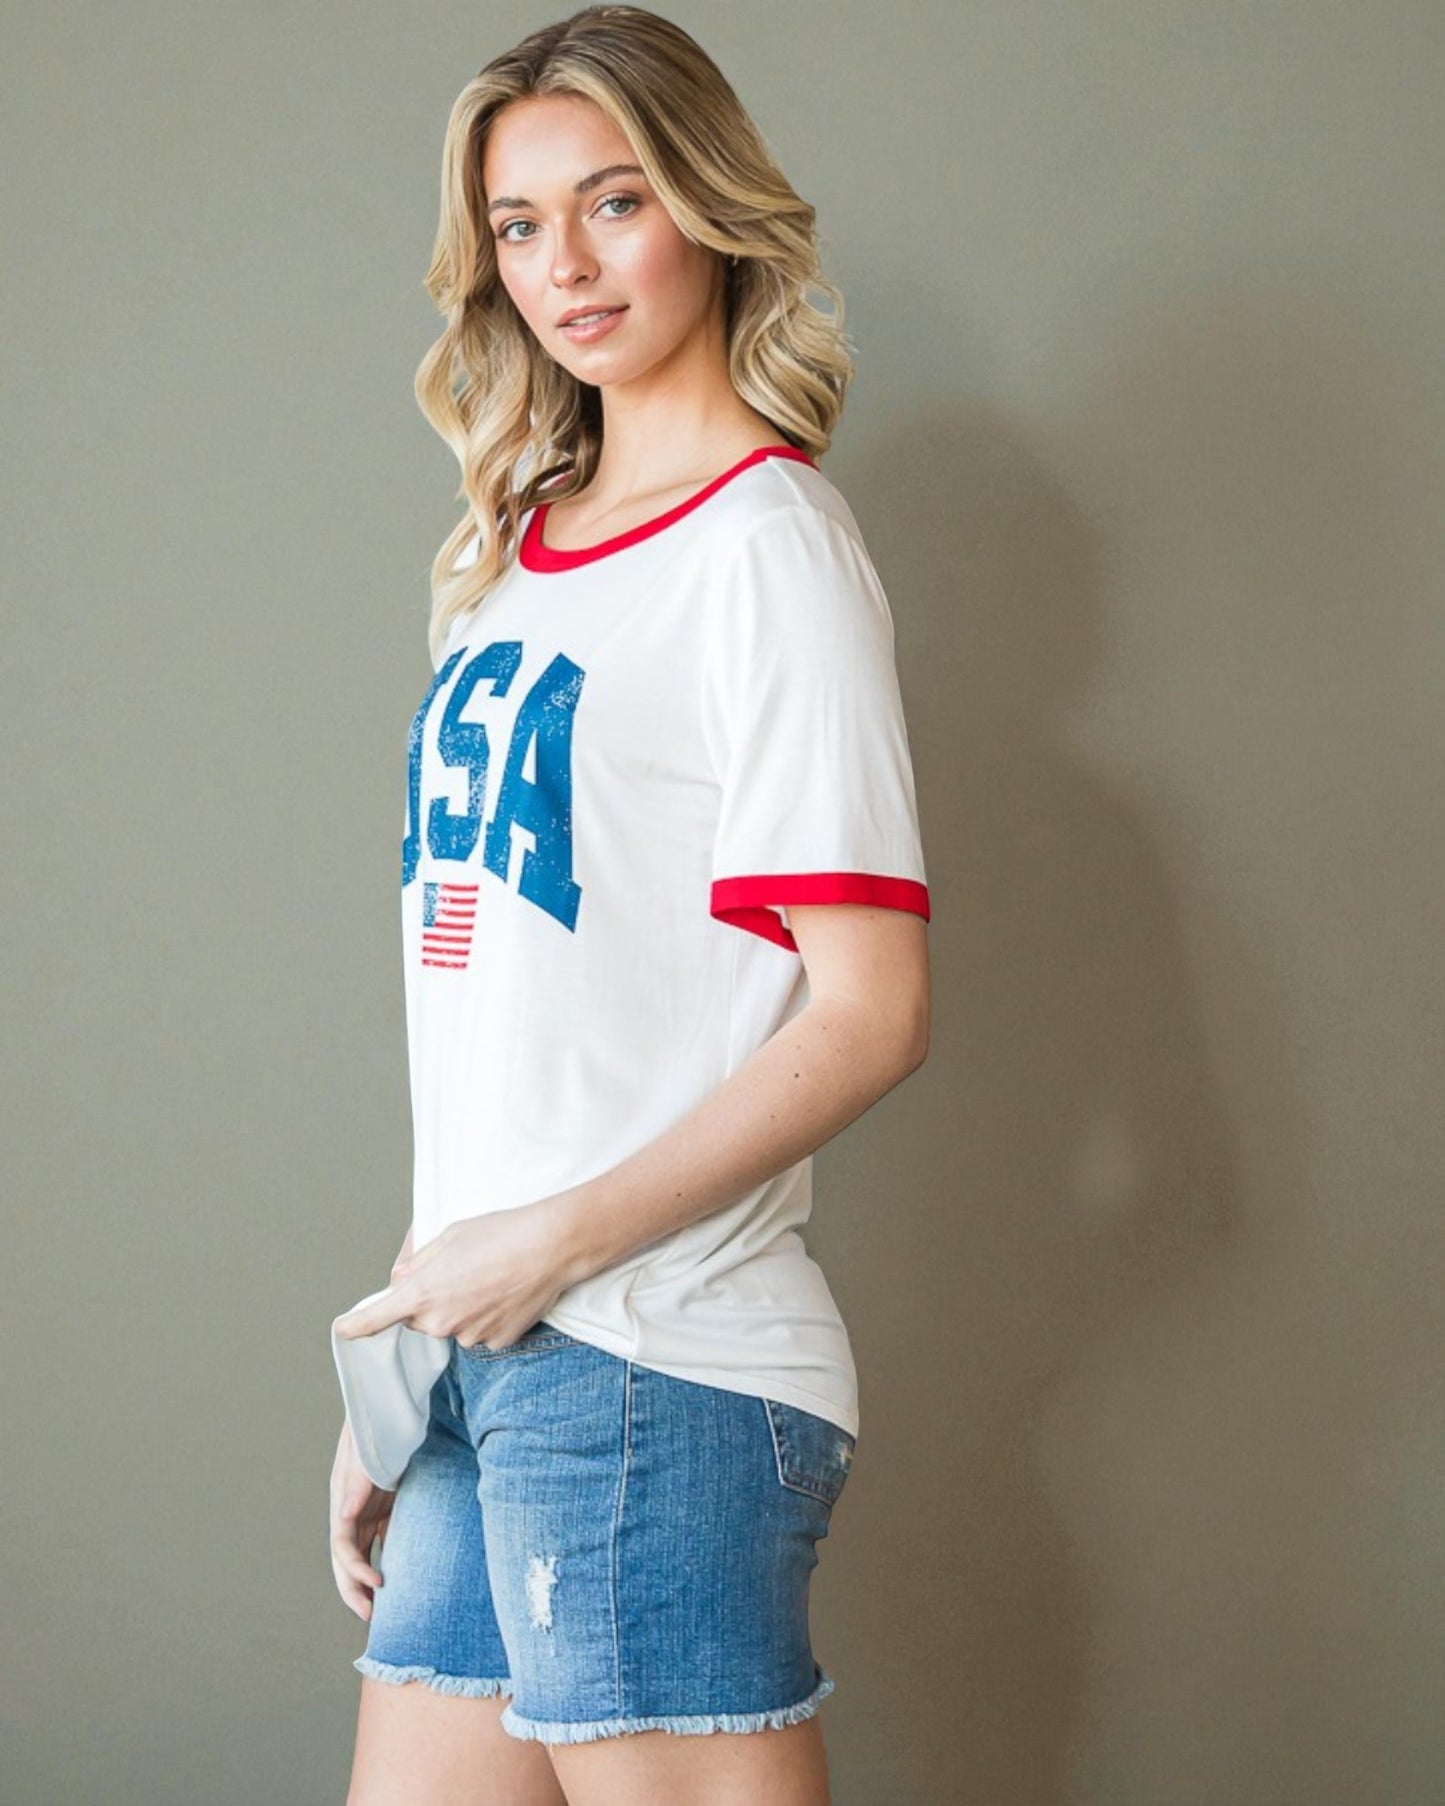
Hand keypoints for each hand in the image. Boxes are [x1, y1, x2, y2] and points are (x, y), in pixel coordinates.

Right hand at [329, 1417, 395, 1621]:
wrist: (387, 1411)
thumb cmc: (374, 1431)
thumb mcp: (365, 1454)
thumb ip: (356, 1484)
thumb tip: (343, 1516)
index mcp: (342, 1502)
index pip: (342, 1547)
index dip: (356, 1570)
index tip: (378, 1585)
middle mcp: (351, 1511)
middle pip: (348, 1559)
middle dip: (355, 1590)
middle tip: (372, 1618)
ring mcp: (366, 1510)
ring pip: (363, 1554)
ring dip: (368, 1582)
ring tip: (381, 1610)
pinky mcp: (383, 1506)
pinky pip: (382, 1540)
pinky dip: (386, 1560)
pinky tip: (399, 1579)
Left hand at [332, 1197, 577, 1351]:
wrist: (552, 1247)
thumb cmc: (501, 1233)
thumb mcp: (451, 1235)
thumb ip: (420, 1262)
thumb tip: (402, 1279)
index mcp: (423, 1293)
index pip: (377, 1317)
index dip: (356, 1325)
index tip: (342, 1329)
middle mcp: (442, 1322)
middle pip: (422, 1319)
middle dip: (431, 1300)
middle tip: (461, 1271)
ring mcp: (470, 1335)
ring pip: (453, 1326)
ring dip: (463, 1308)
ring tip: (491, 1277)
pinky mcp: (497, 1342)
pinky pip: (481, 1332)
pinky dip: (488, 1317)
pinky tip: (506, 1293)